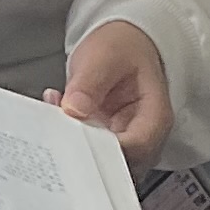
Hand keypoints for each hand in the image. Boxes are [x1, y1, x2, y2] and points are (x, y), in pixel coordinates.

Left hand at [46, 20, 170, 164]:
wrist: (122, 44)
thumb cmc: (123, 47)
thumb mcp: (105, 55)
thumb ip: (90, 82)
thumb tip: (74, 108)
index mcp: (154, 116)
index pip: (135, 149)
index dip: (105, 152)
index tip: (74, 143)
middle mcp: (143, 136)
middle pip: (118, 166)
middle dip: (84, 155)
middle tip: (55, 137)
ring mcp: (124, 142)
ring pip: (101, 164)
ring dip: (72, 147)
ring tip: (54, 119)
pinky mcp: (105, 142)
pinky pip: (87, 152)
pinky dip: (68, 139)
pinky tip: (56, 116)